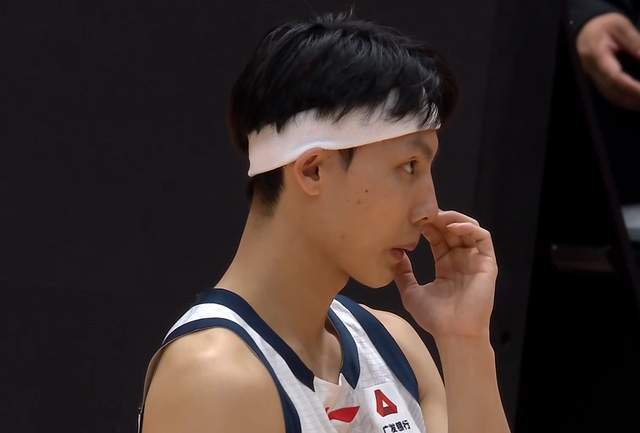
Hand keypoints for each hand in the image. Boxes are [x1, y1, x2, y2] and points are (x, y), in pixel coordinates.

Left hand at [393, 210, 497, 339]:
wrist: (453, 333)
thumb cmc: (434, 318)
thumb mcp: (411, 292)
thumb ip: (403, 273)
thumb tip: (393, 254)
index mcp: (446, 265)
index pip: (438, 237)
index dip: (427, 226)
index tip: (412, 219)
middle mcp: (461, 260)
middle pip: (452, 230)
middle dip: (438, 218)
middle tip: (423, 212)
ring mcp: (475, 261)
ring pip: (468, 229)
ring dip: (454, 219)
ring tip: (438, 217)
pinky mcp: (487, 263)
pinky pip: (482, 238)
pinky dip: (469, 228)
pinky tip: (453, 227)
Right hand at [576, 12, 639, 109]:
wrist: (586, 30)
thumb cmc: (604, 26)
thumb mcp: (621, 27)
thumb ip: (635, 42)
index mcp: (596, 55)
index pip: (612, 76)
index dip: (629, 86)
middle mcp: (592, 70)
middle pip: (612, 91)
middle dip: (632, 98)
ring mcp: (593, 78)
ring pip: (611, 96)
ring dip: (630, 103)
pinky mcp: (597, 82)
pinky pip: (610, 95)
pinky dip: (625, 101)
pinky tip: (637, 102)